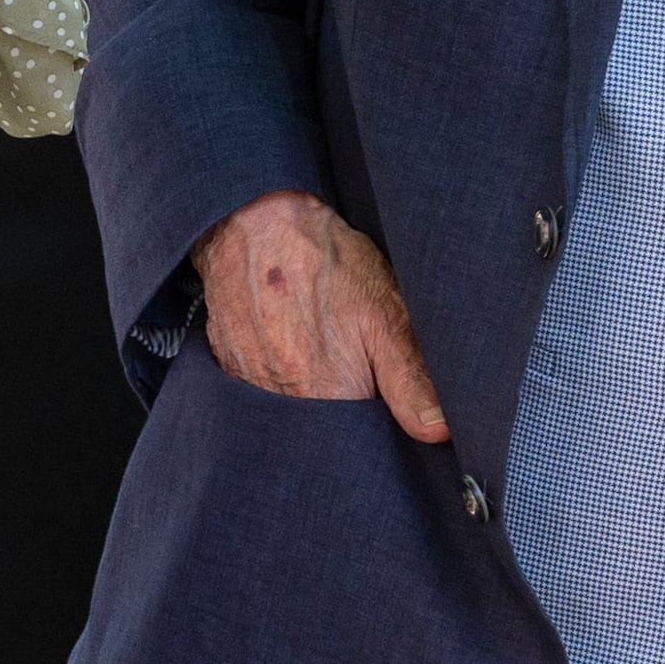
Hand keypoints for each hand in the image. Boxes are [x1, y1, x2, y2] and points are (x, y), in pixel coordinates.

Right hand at [193, 193, 445, 441]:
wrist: (256, 222)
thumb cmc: (326, 262)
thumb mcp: (385, 313)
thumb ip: (411, 377)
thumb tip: (437, 430)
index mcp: (326, 394)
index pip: (358, 442)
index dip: (376, 423)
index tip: (381, 393)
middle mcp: (281, 400)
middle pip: (321, 430)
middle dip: (343, 407)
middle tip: (350, 358)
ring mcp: (248, 384)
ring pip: (291, 411)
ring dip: (310, 390)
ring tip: (320, 345)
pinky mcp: (227, 366)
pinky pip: (259, 389)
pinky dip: (279, 375)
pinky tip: (292, 341)